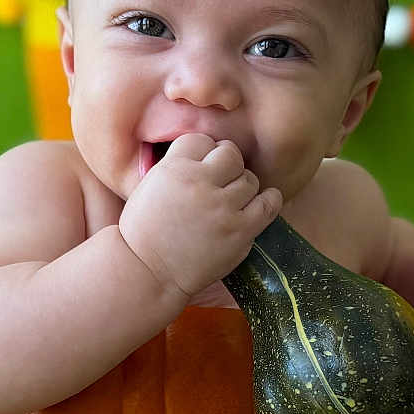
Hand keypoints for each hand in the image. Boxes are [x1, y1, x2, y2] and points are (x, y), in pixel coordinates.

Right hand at [119, 133, 282, 298]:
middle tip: (219, 185)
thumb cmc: (145, 232)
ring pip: (250, 179)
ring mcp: (221, 207)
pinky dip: (267, 200)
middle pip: (230, 154)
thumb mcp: (150, 185)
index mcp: (173, 168)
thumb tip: (208, 153)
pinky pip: (267, 204)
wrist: (147, 273)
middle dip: (226, 167)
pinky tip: (257, 204)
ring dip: (242, 188)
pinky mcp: (239, 230)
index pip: (202, 140)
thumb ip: (178, 165)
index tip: (202, 170)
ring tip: (229, 202)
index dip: (204, 154)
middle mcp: (199, 183)